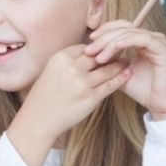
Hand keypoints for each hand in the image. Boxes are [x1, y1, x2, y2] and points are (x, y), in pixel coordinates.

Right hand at [15, 44, 131, 146]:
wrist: (38, 119)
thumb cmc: (44, 95)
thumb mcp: (51, 70)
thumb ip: (69, 61)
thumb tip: (91, 53)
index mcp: (60, 58)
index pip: (87, 47)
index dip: (98, 48)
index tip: (106, 48)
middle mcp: (72, 68)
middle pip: (99, 55)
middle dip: (112, 53)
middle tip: (123, 50)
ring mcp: (82, 83)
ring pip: (108, 69)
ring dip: (120, 65)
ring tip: (127, 62)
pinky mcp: (90, 98)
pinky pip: (110, 85)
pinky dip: (121, 79)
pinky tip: (127, 74)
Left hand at [85, 20, 165, 119]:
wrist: (163, 105)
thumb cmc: (143, 90)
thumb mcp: (119, 75)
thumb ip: (108, 64)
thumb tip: (87, 58)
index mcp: (139, 42)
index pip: (118, 28)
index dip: (102, 32)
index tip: (87, 44)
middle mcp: (148, 38)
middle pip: (122, 28)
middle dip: (103, 38)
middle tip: (89, 50)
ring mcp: (156, 41)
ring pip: (129, 32)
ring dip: (111, 42)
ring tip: (99, 56)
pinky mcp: (163, 48)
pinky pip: (143, 38)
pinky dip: (128, 40)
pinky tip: (116, 47)